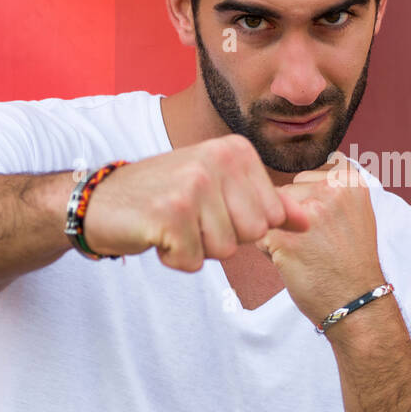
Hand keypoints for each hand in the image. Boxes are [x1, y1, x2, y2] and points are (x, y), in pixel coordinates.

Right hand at [79, 134, 309, 269]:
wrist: (102, 201)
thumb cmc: (166, 196)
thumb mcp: (221, 190)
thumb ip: (268, 205)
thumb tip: (308, 221)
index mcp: (236, 151)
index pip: (272, 216)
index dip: (240, 224)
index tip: (209, 207)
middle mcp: (217, 160)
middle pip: (252, 235)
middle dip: (220, 239)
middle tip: (189, 219)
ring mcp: (194, 184)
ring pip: (224, 250)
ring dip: (195, 249)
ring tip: (172, 224)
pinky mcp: (170, 213)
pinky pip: (193, 261)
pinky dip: (173, 258)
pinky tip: (156, 235)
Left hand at [256, 154, 385, 325]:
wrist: (357, 302)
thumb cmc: (350, 262)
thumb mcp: (353, 212)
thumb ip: (327, 189)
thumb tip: (284, 175)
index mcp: (349, 180)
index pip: (304, 175)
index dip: (308, 203)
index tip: (326, 225)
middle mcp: (331, 189)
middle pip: (284, 190)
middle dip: (290, 216)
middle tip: (317, 243)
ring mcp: (309, 212)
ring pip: (268, 210)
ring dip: (277, 231)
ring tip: (306, 252)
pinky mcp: (285, 236)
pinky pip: (258, 233)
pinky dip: (269, 250)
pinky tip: (294, 262)